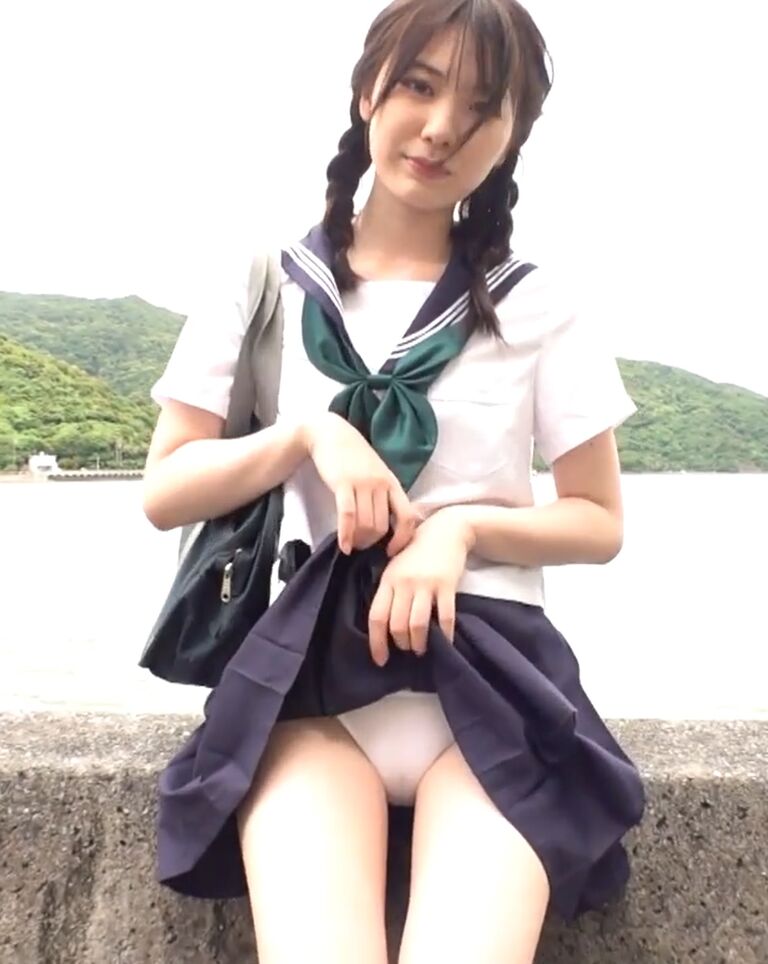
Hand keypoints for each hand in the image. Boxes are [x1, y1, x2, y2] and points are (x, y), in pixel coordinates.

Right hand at [302, 412, 419, 554]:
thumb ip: (385, 494)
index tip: (391, 550)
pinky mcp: (343, 484)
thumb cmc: (354, 457)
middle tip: (362, 546)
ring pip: (366, 523)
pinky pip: (348, 516)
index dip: (402, 539)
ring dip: (359, 540)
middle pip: (382, 525)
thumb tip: (392, 524)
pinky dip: (346, 535)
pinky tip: (343, 546)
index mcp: (393, 483)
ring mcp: (363, 483)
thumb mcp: (377, 473)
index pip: (407, 517)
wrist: (330, 434)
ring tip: (352, 544)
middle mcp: (381, 484)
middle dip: (372, 542)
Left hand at [367, 508, 474, 665]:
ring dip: (419, 643)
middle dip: (401, 644)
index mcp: (388, 579)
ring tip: (421, 648)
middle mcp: (404, 583)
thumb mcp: (396, 566)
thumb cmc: (417, 551)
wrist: (446, 530)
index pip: (376, 617)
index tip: (381, 660)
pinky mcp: (447, 585)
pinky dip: (445, 635)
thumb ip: (389, 590)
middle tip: (407, 649)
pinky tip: (445, 641)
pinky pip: (445, 617)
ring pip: (417, 624)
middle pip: (397, 625)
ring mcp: (426, 583)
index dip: (376, 643)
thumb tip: (383, 625)